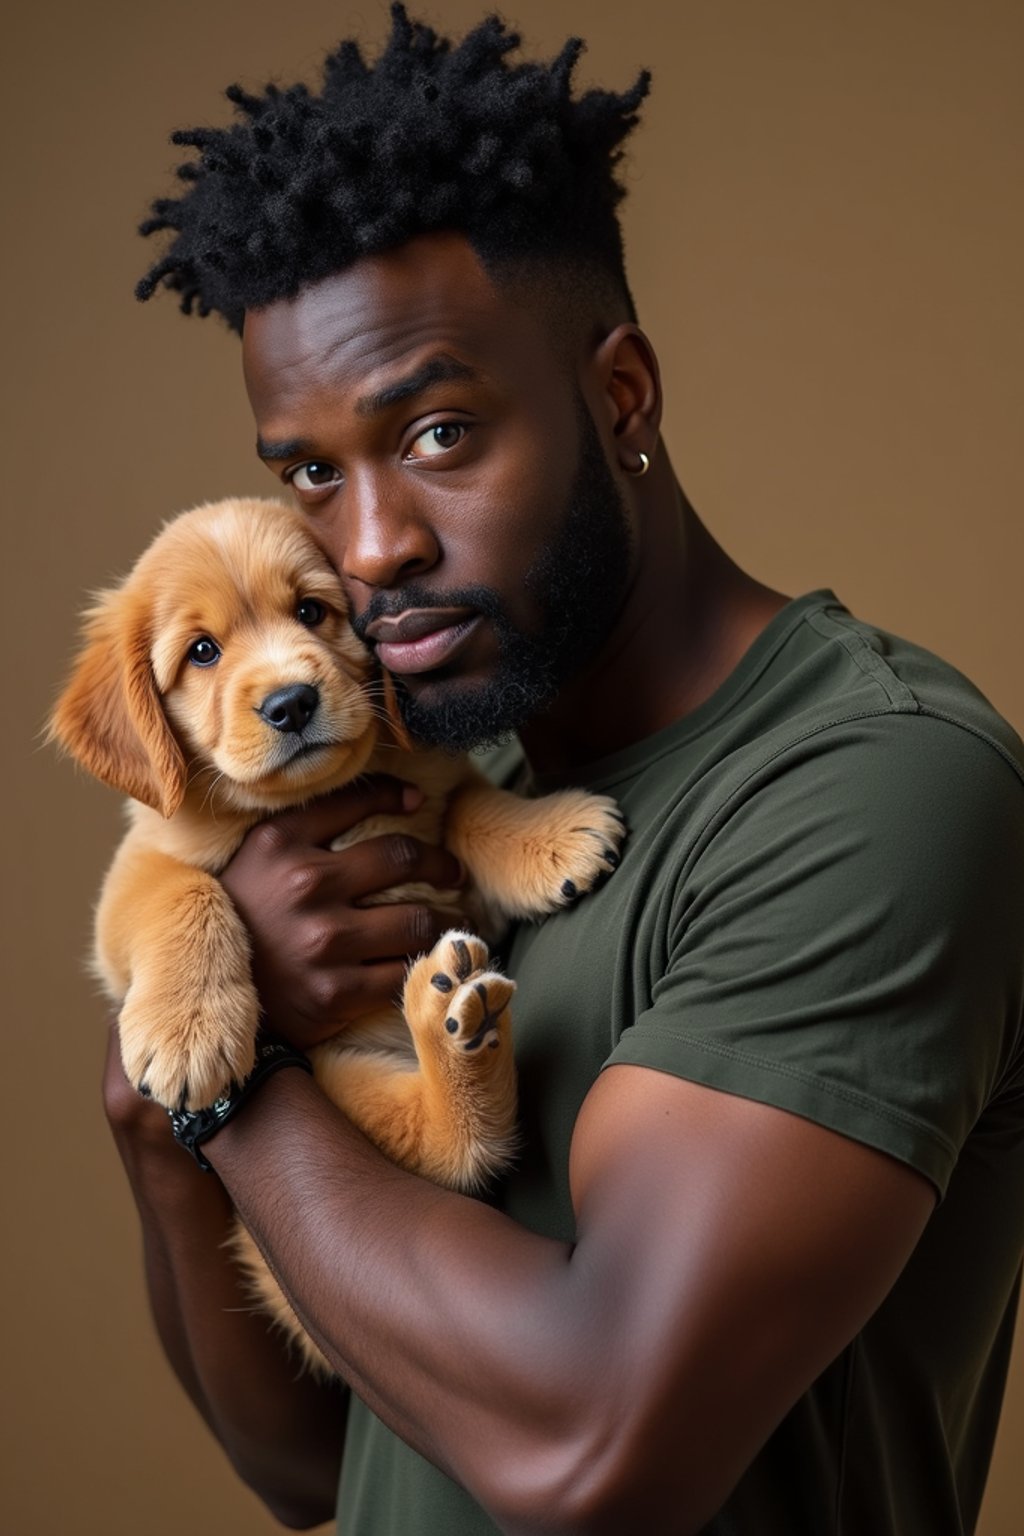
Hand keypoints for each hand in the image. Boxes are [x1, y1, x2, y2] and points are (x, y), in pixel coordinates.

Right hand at [219, 776, 463, 1047]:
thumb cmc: (240, 915)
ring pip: (416, 919)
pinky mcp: (335, 993)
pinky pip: (403, 972)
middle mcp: (304, 886)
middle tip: (453, 872)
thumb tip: (391, 796)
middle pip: (403, 857)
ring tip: (453, 918)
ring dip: (445, 918)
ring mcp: (322, 942)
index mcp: (280, 843)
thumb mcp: (257, 856)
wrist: (202, 993)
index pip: (356, 800)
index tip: (416, 802)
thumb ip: (308, 824)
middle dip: (440, 863)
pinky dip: (423, 964)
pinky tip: (430, 959)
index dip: (395, 795)